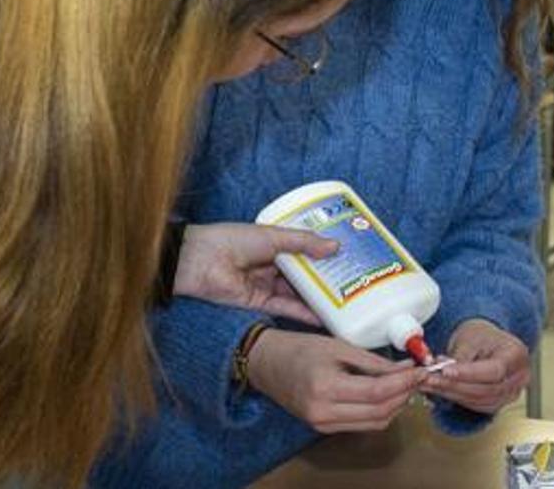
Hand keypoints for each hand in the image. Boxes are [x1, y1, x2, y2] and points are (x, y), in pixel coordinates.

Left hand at [172, 223, 336, 323]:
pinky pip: (286, 308)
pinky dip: (304, 313)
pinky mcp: (260, 303)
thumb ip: (304, 242)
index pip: (304, 251)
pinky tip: (324, 317)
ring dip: (318, 299)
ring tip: (345, 303)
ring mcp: (266, 285)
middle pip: (304, 274)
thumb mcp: (273, 236)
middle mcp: (271, 265)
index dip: (324, 255)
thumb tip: (335, 246)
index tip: (348, 259)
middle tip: (354, 283)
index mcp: (272, 244)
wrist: (199, 261)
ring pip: (297, 293)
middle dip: (326, 279)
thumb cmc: (231, 240)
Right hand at [247, 330, 426, 433]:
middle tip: (418, 376)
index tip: (421, 370)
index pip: (377, 392)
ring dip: (395, 405)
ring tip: (405, 384)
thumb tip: (405, 368)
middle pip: (379, 412)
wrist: (266, 363)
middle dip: (404, 394)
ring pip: (374, 422)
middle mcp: (323, 412)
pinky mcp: (323, 427)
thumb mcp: (337, 346)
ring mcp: (322, 424)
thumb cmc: (298, 347)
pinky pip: (361, 424)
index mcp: (325, 387)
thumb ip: (372, 361)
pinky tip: (387, 394)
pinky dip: (379, 412)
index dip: (404, 383)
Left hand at [420, 319, 529, 412]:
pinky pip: (476, 405)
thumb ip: (459, 357)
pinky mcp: (499, 402)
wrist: (486, 341)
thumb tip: (442, 372)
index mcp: (516, 355)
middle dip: (454, 385)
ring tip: (430, 383)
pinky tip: (440, 390)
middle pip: (487, 389)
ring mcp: (511, 392)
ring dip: (452, 393)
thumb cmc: (481, 335)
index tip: (445, 370)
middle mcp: (519, 377)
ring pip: (480, 400)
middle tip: (430, 378)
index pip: (494, 370)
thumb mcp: (470, 337)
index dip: (469, 373)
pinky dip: (456, 398)